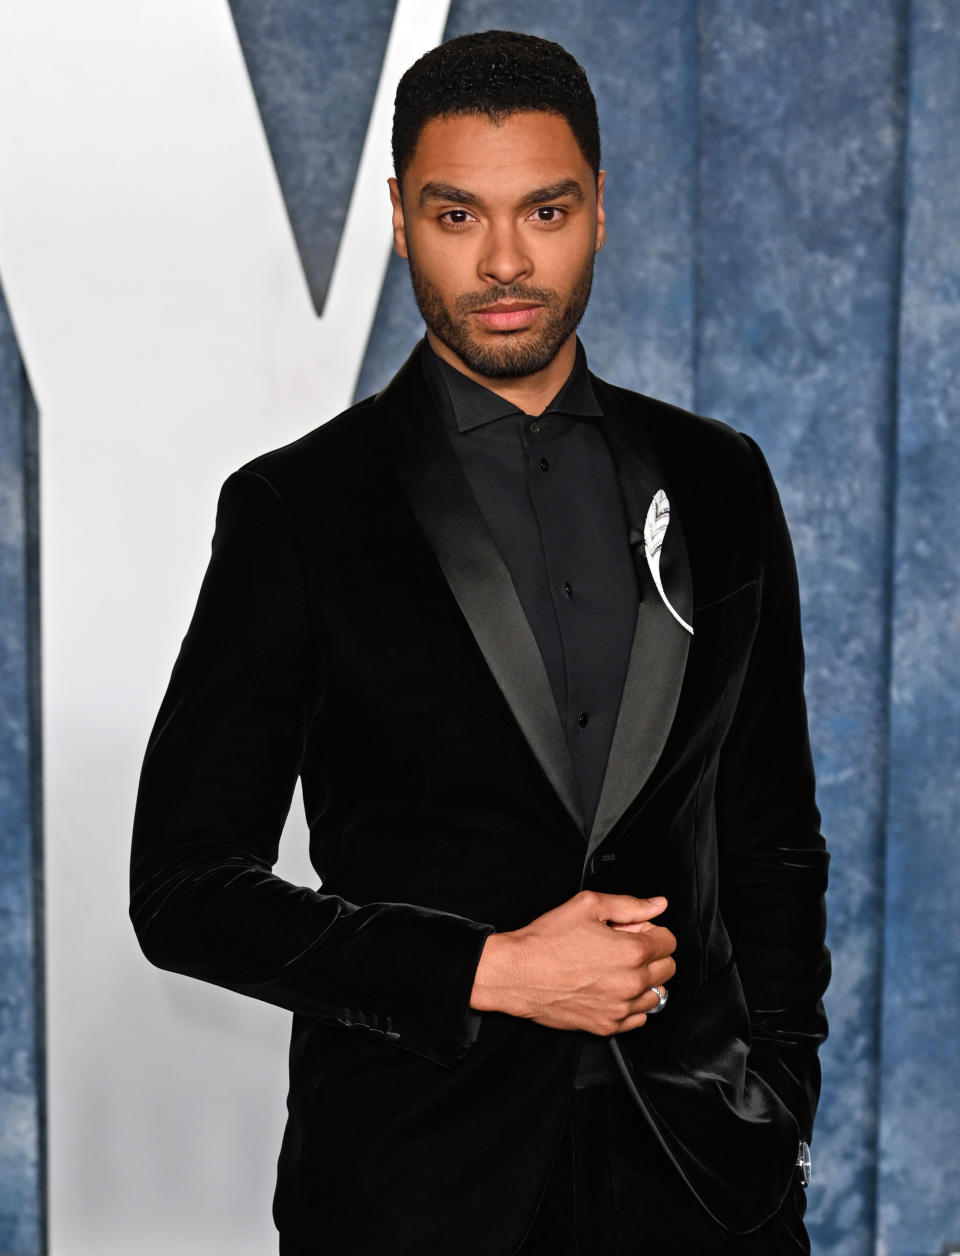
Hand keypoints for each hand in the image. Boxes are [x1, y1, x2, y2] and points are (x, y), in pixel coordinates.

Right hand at [470, 890, 675, 1034]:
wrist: (517, 973)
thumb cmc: (547, 939)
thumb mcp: (587, 905)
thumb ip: (629, 904)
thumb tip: (658, 904)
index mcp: (632, 951)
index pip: (669, 942)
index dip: (651, 930)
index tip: (633, 929)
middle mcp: (632, 983)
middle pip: (667, 969)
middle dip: (651, 954)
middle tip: (623, 946)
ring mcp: (620, 1008)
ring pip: (656, 995)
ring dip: (644, 980)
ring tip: (617, 969)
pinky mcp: (606, 1026)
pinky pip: (639, 1019)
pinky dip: (632, 1005)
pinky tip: (612, 990)